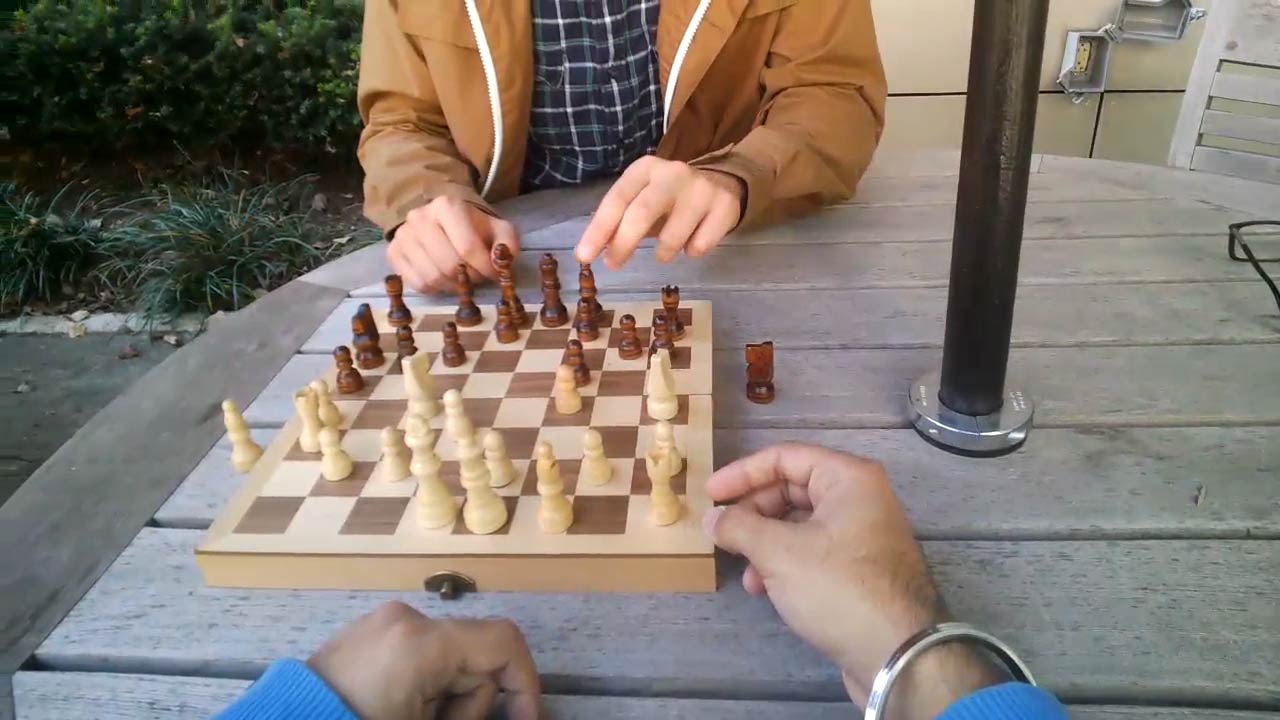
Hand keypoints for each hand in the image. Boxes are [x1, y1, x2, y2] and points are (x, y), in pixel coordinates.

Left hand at [307, 601, 540, 719]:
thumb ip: (473, 711)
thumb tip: (515, 715)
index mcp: (424, 643)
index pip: (504, 643)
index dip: (525, 684)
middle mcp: (408, 618)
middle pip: (475, 655)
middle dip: (471, 701)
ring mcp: (384, 620)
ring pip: (448, 655)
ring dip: (446, 695)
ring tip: (412, 719)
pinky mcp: (367, 631)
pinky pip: (418, 653)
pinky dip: (424, 683)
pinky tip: (398, 709)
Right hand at [388, 195, 519, 292]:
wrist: (442, 221)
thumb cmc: (474, 228)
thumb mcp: (498, 229)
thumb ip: (507, 244)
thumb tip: (500, 263)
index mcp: (447, 206)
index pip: (467, 247)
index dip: (484, 268)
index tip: (494, 275)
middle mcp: (419, 218)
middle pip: (448, 264)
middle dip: (469, 278)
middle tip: (478, 277)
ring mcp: (403, 236)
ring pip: (432, 277)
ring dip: (453, 286)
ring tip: (462, 278)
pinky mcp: (393, 253)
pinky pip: (417, 284)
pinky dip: (436, 289)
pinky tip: (445, 280)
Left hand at [576, 156, 742, 269]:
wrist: (721, 185)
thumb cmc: (669, 198)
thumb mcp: (640, 200)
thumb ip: (617, 222)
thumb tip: (591, 252)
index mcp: (645, 169)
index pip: (617, 199)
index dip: (599, 230)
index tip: (584, 257)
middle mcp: (673, 173)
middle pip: (642, 212)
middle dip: (624, 243)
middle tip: (614, 265)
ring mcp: (701, 189)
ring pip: (673, 236)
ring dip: (663, 253)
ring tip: (665, 251)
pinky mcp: (725, 207)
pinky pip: (700, 246)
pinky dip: (692, 252)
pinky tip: (694, 239)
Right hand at [703, 444, 1001, 719]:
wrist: (897, 654)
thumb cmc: (839, 588)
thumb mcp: (780, 553)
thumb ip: (740, 527)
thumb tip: (713, 519)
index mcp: (848, 479)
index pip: (784, 457)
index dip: (742, 473)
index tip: (709, 495)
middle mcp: (860, 498)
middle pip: (791, 489)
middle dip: (752, 513)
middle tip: (722, 534)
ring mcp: (862, 535)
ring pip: (799, 524)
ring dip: (764, 543)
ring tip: (744, 571)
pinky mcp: (859, 569)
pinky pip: (812, 551)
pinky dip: (784, 563)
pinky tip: (764, 589)